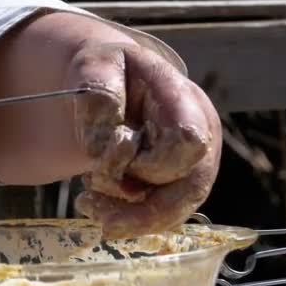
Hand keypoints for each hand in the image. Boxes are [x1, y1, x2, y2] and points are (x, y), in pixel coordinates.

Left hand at [62, 41, 221, 238]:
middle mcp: (200, 135)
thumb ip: (98, 96)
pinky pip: (161, 216)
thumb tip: (103, 147)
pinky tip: (99, 207)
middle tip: (85, 201)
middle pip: (188, 189)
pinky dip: (128, 219)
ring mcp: (192, 163)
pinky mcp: (177, 183)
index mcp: (184, 100)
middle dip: (136, 205)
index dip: (150, 161)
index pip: (188, 141)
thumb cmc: (107, 72)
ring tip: (87, 202)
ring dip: (127, 217)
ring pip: (174, 211)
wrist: (114, 81)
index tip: (114, 150)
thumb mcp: (95, 67)